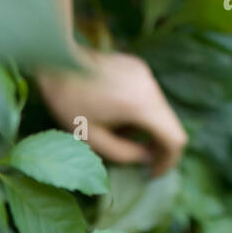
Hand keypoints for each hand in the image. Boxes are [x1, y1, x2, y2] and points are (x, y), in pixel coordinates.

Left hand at [36, 48, 187, 176]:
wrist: (56, 58)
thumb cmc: (68, 101)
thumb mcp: (92, 138)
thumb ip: (124, 154)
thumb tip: (146, 159)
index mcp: (141, 105)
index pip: (175, 139)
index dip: (168, 161)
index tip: (152, 174)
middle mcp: (150, 86)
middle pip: (170, 124)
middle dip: (158, 146)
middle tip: (138, 162)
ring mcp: (145, 73)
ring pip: (160, 110)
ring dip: (148, 128)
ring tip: (118, 133)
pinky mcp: (137, 66)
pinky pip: (148, 96)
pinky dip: (141, 111)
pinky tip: (114, 112)